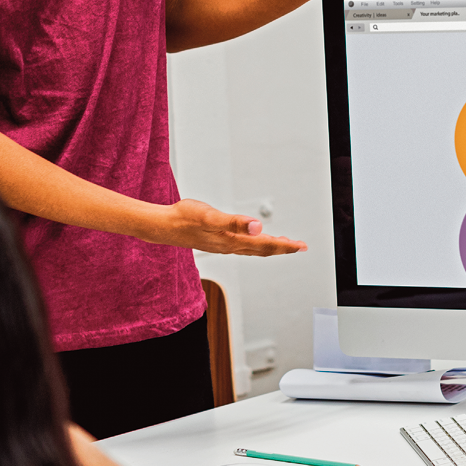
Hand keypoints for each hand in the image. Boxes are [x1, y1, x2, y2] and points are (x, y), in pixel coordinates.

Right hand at [145, 198, 306, 256]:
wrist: (164, 226)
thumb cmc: (184, 218)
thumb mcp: (210, 216)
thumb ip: (235, 222)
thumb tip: (258, 227)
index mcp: (232, 241)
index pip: (265, 245)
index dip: (285, 246)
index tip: (301, 246)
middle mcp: (230, 246)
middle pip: (262, 250)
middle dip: (283, 248)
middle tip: (299, 246)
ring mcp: (223, 245)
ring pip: (253, 249)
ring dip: (270, 247)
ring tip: (284, 244)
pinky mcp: (217, 241)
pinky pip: (243, 247)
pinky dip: (256, 245)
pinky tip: (255, 240)